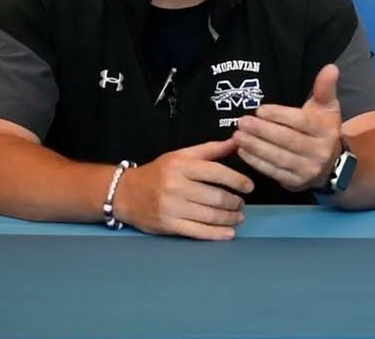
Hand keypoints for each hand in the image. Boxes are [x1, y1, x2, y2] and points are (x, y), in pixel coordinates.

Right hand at [113, 137, 253, 240]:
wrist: (125, 193)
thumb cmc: (158, 173)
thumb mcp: (181, 155)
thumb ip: (210, 150)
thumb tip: (238, 141)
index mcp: (181, 165)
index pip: (216, 172)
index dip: (237, 180)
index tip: (249, 186)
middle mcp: (176, 185)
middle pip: (215, 196)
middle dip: (234, 202)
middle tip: (242, 204)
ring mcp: (172, 207)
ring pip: (210, 216)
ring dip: (229, 218)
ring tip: (238, 217)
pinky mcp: (169, 225)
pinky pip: (198, 232)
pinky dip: (217, 234)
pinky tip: (228, 233)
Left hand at [234, 64, 342, 192]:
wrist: (333, 164)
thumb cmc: (322, 129)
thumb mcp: (327, 108)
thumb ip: (325, 88)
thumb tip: (330, 67)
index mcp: (325, 130)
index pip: (300, 122)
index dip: (279, 116)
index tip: (260, 109)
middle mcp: (318, 151)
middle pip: (287, 140)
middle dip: (263, 131)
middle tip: (242, 122)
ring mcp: (307, 170)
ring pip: (279, 158)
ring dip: (256, 147)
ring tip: (237, 136)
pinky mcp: (296, 183)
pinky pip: (274, 172)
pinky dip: (257, 163)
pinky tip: (242, 151)